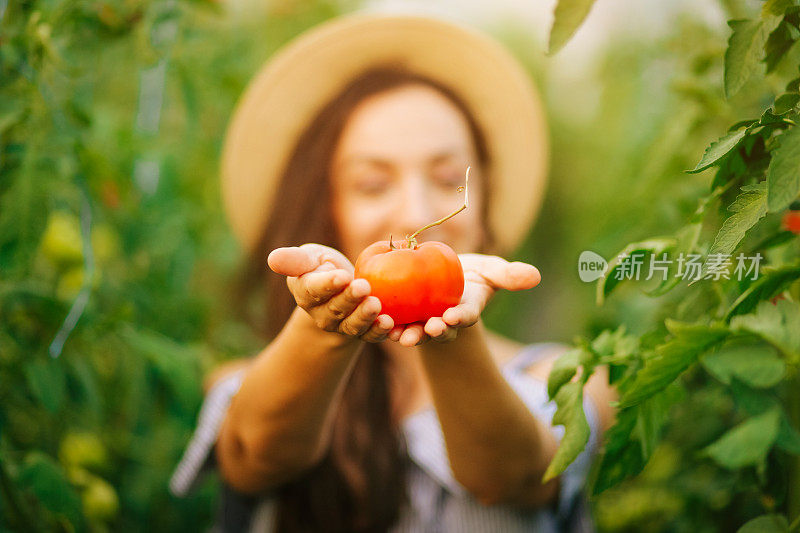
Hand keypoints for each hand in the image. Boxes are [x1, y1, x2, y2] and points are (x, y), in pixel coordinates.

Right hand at [267, 244, 394, 341]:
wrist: (341, 289)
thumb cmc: (322, 266)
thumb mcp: (309, 257)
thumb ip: (295, 260)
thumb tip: (272, 259)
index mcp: (306, 292)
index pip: (315, 290)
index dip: (327, 284)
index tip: (341, 276)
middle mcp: (322, 314)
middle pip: (336, 309)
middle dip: (350, 299)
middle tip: (363, 287)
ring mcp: (342, 326)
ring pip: (353, 325)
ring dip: (365, 317)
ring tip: (376, 305)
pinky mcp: (363, 332)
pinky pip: (370, 335)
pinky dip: (380, 331)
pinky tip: (390, 323)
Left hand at [388, 254, 540, 346]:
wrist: (442, 280)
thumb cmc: (471, 276)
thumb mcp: (491, 271)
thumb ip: (509, 275)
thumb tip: (535, 276)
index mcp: (466, 310)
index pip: (465, 316)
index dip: (461, 318)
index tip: (454, 317)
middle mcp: (446, 322)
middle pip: (441, 330)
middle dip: (436, 332)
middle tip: (431, 329)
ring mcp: (425, 324)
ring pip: (418, 332)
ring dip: (411, 335)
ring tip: (402, 337)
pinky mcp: (406, 321)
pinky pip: (397, 325)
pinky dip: (390, 326)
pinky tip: (381, 325)